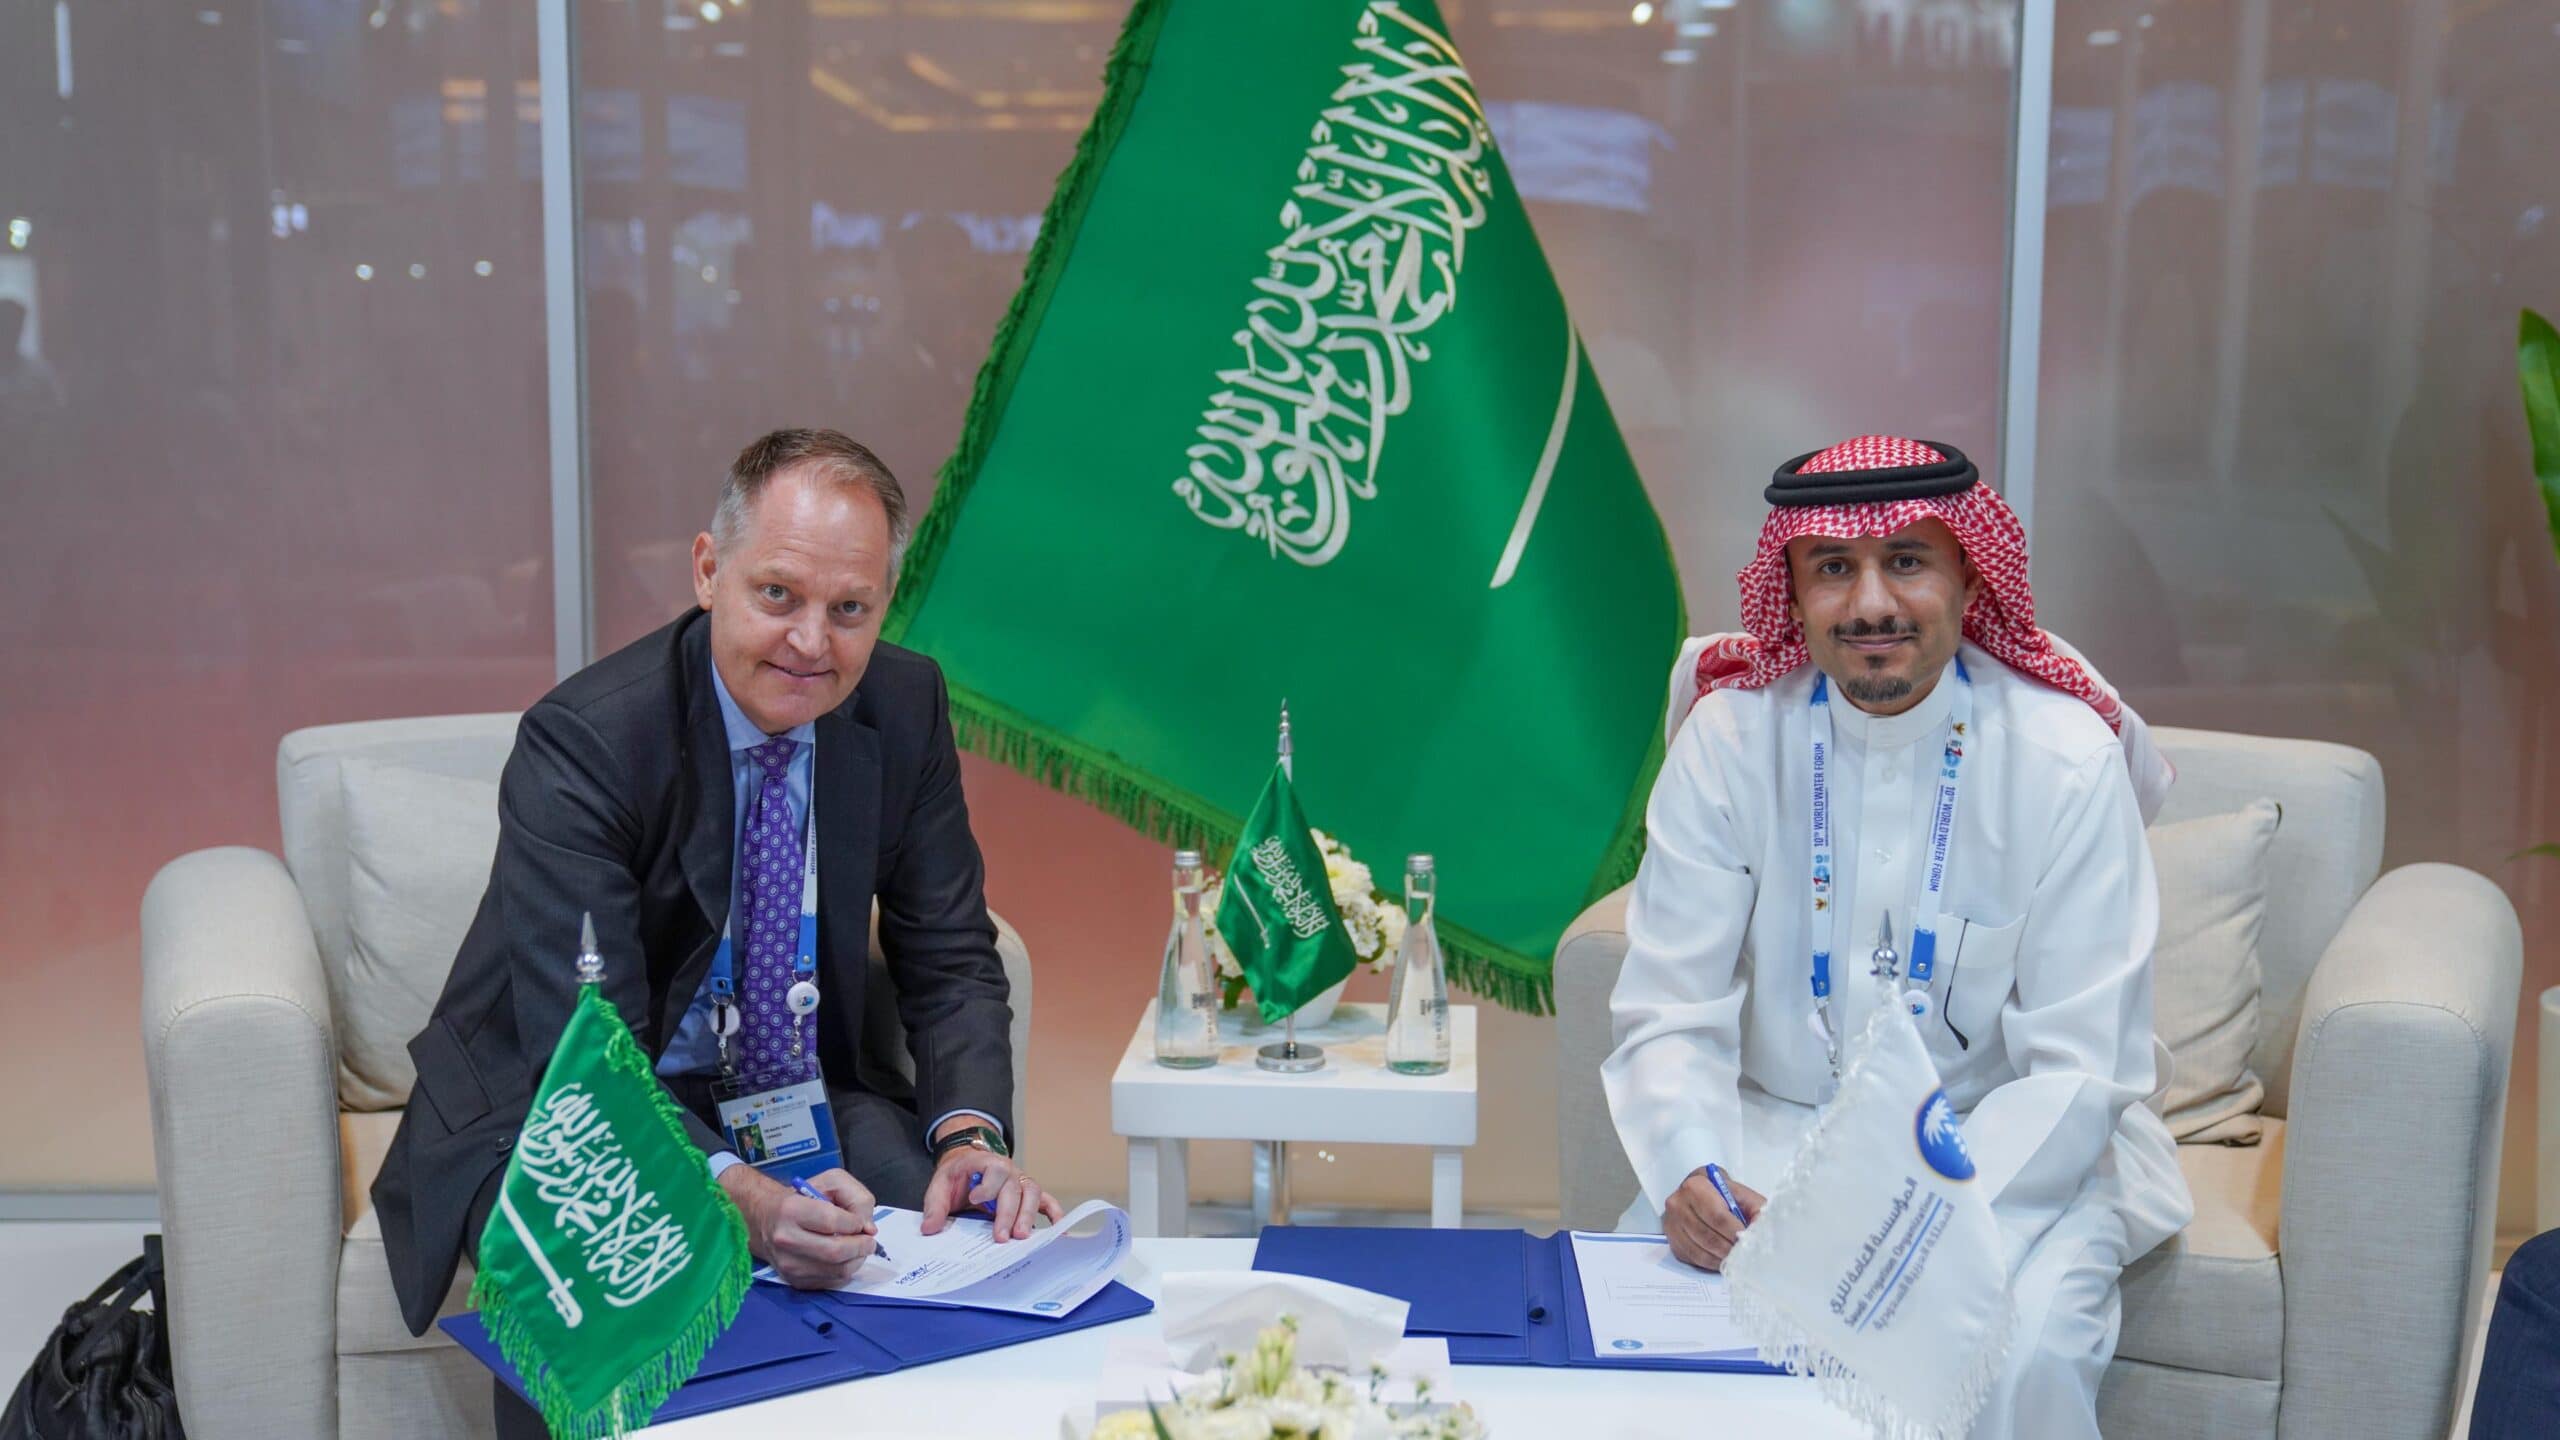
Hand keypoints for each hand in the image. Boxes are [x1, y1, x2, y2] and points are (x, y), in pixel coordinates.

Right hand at [721, 1165, 875, 1287]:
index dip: (855, 1223)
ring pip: (837, 1271)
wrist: (767, 1220)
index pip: (832, 1222)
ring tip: (859, 1248)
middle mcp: (785, 1239)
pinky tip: (845, 1258)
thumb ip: (856, 1199)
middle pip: (835, 1251)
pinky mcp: (795, 1281)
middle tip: (869, 1240)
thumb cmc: (803, 1198)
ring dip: (857, 1260)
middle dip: (861, 1246)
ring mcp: (788, 1264)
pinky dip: (846, 1271)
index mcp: (791, 1210)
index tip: (860, 1223)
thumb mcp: (831, 1182)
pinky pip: (832, 1282)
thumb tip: (869, 1229)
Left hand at [919, 1145, 1063, 1240]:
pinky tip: (1058, 1229)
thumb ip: (935, 1206)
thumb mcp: (940, 1185)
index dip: (988, 1185)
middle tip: (1001, 1237)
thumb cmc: (957, 1176)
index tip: (976, 1200)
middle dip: (1008, 1213)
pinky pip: (1046, 1200)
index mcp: (985, 1163)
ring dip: (1028, 1215)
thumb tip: (930, 1229)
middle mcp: (1008, 1170)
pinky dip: (1054, 1212)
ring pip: (1032, 1193)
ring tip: (1021, 1237)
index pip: (994, 1169)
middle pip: (1014, 1188)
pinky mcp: (1027, 1194)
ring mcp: (1020, 1181)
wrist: (967, 1165)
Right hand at [1665, 1168, 1764, 1272]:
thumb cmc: (1725, 1197)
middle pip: (1707, 1236)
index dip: (1735, 1232)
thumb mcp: (1743, 1195)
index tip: (1747, 1240)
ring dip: (1721, 1258)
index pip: (1717, 1216)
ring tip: (1736, 1257)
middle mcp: (1678, 1203)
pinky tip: (1723, 1259)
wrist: (1704, 1195)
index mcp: (1696, 1185)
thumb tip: (1762, 1231)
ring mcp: (1671, 1223)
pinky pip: (1693, 1258)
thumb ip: (1755, 1209)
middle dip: (1729, 1248)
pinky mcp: (1672, 1240)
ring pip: (1699, 1250)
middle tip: (1744, 1254)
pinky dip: (1711, 1262)